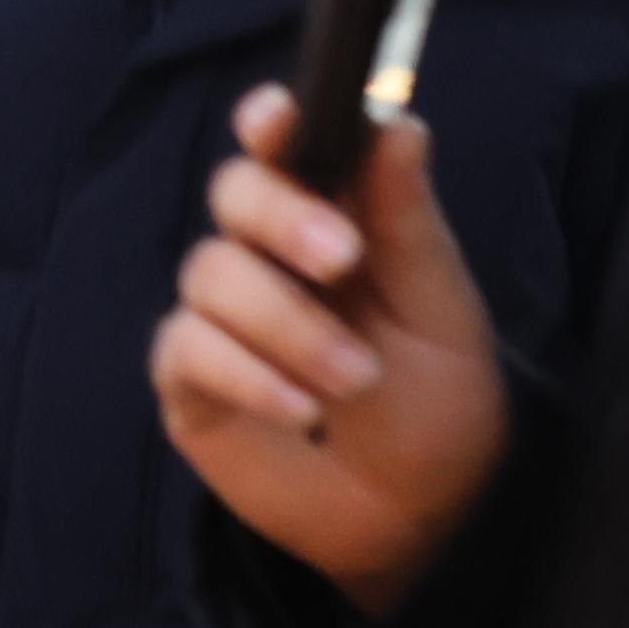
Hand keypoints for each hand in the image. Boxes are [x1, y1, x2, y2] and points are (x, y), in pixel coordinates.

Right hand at [153, 93, 510, 613]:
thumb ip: (407, 222)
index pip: (286, 153)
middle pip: (232, 196)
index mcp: (332, 222)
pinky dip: (248, 376)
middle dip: (282, 219)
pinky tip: (301, 410)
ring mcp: (219, 319)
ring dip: (288, 325)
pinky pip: (188, 350)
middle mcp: (266, 258)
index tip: (277, 117)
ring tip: (353, 381)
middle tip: (343, 260)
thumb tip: (396, 124)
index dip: (271, 126)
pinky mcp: (189, 382)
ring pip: (210, 276)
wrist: (418, 510)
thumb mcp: (440, 309)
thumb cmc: (436, 400)